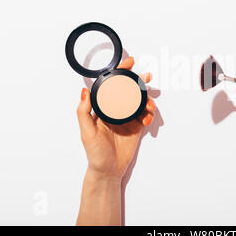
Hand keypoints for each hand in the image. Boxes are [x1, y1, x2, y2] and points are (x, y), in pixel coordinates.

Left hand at [76, 56, 155, 180]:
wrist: (109, 171)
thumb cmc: (95, 154)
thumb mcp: (86, 133)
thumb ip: (84, 112)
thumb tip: (84, 91)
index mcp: (103, 108)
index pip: (111, 86)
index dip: (119, 73)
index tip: (128, 63)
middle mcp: (116, 110)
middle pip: (129, 90)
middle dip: (139, 82)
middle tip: (147, 76)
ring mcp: (127, 118)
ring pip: (140, 102)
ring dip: (148, 99)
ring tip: (151, 105)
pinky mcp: (137, 127)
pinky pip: (146, 115)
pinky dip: (150, 115)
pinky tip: (148, 119)